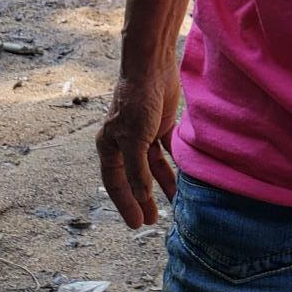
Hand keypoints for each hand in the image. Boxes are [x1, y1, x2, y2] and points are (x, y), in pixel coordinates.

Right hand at [97, 57, 180, 228]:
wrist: (151, 68)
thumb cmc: (136, 101)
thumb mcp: (135, 140)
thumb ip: (138, 170)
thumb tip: (142, 197)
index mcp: (109, 146)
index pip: (116, 183)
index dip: (125, 204)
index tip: (136, 224)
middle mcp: (123, 142)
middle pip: (133, 177)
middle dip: (142, 198)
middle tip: (151, 221)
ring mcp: (142, 134)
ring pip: (151, 166)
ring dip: (161, 184)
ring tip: (172, 203)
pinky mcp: (159, 124)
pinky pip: (165, 152)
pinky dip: (172, 165)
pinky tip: (182, 178)